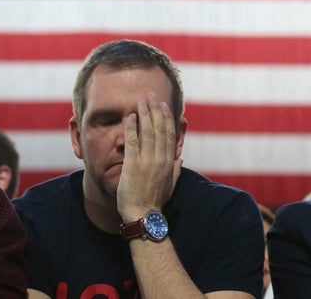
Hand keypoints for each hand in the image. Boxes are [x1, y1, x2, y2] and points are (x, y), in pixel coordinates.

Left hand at [116, 93, 182, 221]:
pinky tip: (130, 116)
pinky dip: (132, 127)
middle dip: (155, 109)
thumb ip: (175, 169)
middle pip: (160, 128)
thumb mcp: (170, 184)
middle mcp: (160, 158)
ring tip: (141, 100)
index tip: (164, 105)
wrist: (143, 215)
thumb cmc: (155, 201)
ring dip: (144, 113)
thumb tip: (180, 158)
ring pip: (148, 131)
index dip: (167, 117)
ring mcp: (146, 161)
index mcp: (169, 161)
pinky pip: (132, 141)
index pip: (170, 134)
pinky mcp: (132, 165)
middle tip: (151, 95)